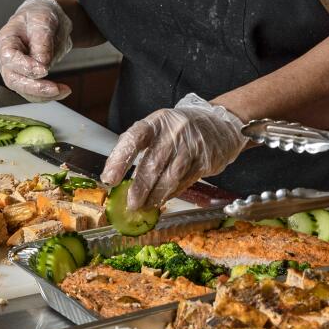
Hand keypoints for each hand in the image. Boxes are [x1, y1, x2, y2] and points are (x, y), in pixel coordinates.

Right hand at [0, 0, 72, 100]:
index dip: (24, 66)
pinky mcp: (28, 78)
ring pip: (24, 90)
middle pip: (13, 79)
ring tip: (63, 90)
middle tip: (53, 88)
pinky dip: (48, 95)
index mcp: (6, 41)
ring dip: (43, 95)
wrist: (47, 21)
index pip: (9, 58)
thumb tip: (42, 62)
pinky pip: (34, 92)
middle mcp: (7, 59)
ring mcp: (16, 71)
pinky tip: (63, 91)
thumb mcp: (42, 20)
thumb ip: (41, 40)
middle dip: (34, 87)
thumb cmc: (39, 16)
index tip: (43, 70)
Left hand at [102, 95, 246, 208]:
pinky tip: (163, 199)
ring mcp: (192, 145)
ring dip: (156, 196)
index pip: (134, 138)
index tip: (109, 179)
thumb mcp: (158, 128)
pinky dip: (172, 193)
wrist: (219, 125)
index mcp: (156, 122)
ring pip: (170, 177)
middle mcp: (174, 131)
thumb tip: (117, 177)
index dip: (120, 159)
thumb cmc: (179, 130)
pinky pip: (185, 182)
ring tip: (145, 206)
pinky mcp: (205, 160)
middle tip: (131, 203)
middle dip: (140, 187)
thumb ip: (138, 147)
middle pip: (153, 163)